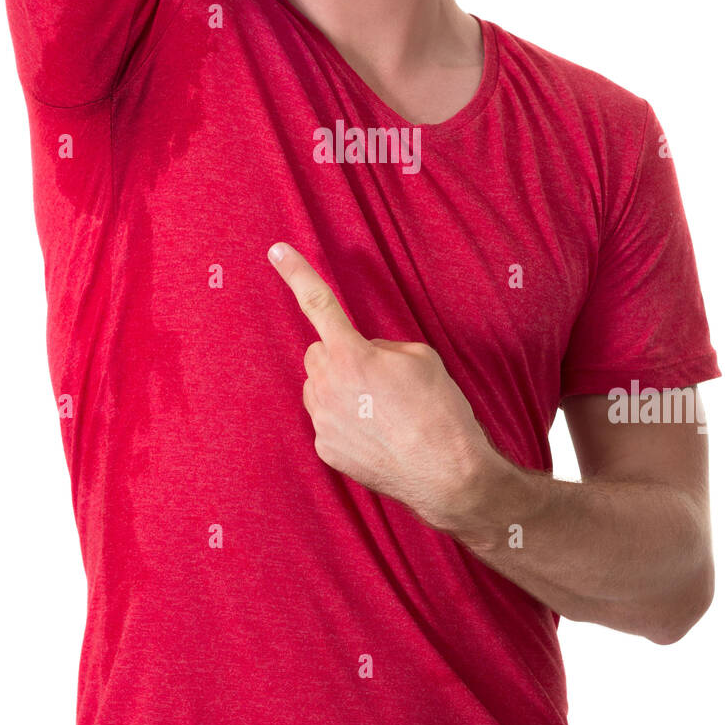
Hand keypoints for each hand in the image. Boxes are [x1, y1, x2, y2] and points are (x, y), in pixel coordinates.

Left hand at [267, 241, 496, 532]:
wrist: (447, 474)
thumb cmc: (440, 411)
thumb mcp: (422, 358)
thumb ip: (382, 347)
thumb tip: (365, 356)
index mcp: (352, 354)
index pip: (319, 304)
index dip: (297, 273)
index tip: (276, 249)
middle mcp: (329, 386)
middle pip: (320, 353)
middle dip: (341, 356)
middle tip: (379, 376)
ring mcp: (323, 421)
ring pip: (320, 387)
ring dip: (341, 389)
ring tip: (382, 410)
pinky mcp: (326, 449)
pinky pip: (327, 421)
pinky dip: (346, 422)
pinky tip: (376, 434)